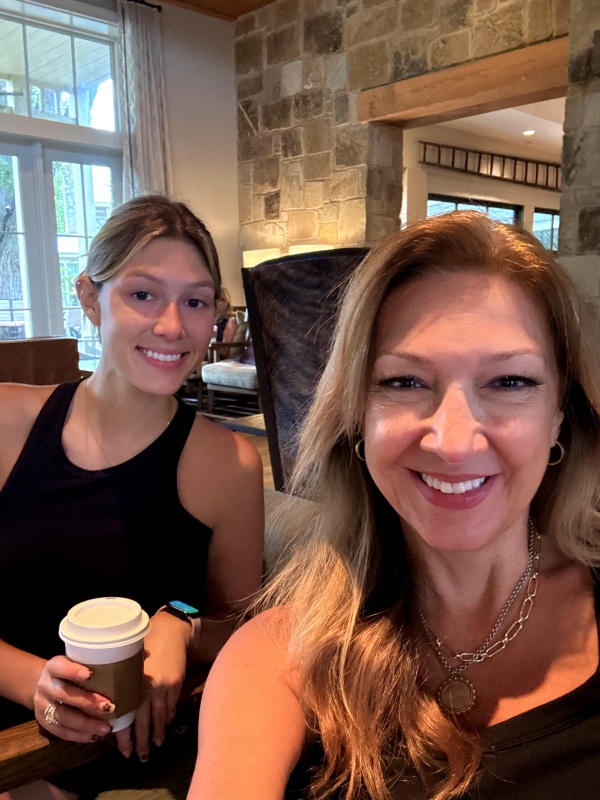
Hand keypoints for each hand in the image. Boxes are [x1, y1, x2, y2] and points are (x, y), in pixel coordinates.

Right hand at [33, 655, 113, 741]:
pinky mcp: (44, 723)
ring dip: (85, 724)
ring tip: (106, 728)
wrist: (41, 685)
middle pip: (63, 694)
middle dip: (86, 702)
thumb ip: (94, 664)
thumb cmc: (69, 671)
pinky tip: (96, 736)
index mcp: (53, 667)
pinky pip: (61, 732)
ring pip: (62, 717)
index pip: (59, 666)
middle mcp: (45, 686)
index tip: (89, 674)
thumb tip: (132, 662)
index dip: (72, 671)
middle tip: (108, 707)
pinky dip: (80, 735)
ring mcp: (42, 706)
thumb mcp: (75, 662)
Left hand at [116, 611, 189, 759]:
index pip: (126, 716)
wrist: (170, 630)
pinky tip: (165, 726)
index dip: (125, 736)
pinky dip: (168, 718)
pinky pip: (172, 706)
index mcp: (129, 683)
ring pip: (159, 717)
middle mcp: (145, 686)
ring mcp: (163, 686)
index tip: (125, 752)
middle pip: (143, 721)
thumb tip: (115, 711)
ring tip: (155, 746)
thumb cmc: (145, 645)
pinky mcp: (176, 684)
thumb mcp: (128, 663)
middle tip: (140, 757)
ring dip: (157, 734)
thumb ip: (123, 684)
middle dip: (142, 741)